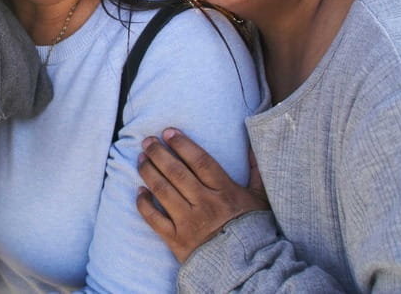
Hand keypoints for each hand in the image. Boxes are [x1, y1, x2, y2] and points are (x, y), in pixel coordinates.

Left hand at [136, 128, 268, 262]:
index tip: (168, 132)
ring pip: (163, 191)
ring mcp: (189, 223)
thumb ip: (256, 172)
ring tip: (141, 158)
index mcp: (225, 192)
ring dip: (149, 172)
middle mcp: (205, 205)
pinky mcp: (177, 240)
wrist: (248, 269)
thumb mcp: (260, 200)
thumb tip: (253, 148)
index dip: (183, 144)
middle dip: (159, 153)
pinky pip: (154, 219)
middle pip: (177, 173)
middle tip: (147, 140)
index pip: (200, 162)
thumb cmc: (253, 230)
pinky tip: (139, 190)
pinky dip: (144, 203)